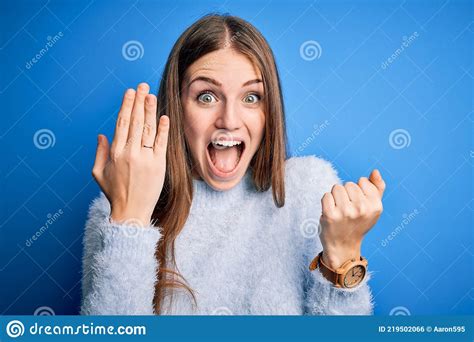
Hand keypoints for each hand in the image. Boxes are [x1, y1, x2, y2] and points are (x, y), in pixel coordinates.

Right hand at [92, 83, 169, 226]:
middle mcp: (130, 153)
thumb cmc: (115, 193)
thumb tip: (101, 135)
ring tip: (151, 95)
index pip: (122, 123)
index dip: (127, 106)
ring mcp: (145, 158)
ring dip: (150, 110)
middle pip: (136, 122)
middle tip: (143, 85)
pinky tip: (165, 117)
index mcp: (115, 152)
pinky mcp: (158, 165)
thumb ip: (100, 153)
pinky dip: (164, 130)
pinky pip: (162, 144)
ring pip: (148, 129)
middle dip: (139, 101)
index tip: (130, 92)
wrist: (131, 212)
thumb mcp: (99, 173)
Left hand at [319, 169, 385, 268]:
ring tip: (339, 210)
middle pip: (348, 184)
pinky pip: (326, 195)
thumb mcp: (372, 208)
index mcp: (375, 206)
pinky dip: (327, 202)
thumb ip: (377, 188)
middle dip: (346, 194)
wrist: (343, 246)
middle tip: (348, 210)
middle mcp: (362, 209)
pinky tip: (331, 212)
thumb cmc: (358, 223)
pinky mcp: (329, 215)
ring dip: (336, 197)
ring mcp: (345, 212)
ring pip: (336, 188)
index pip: (362, 181)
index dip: (358, 190)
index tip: (358, 204)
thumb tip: (375, 171)